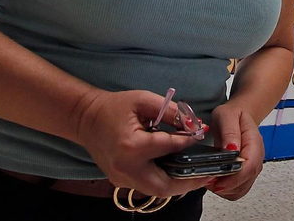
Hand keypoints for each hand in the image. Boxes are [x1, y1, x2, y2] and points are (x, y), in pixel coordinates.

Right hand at [72, 90, 208, 197]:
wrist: (86, 118)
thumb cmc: (114, 107)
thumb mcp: (144, 101)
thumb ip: (171, 112)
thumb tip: (194, 124)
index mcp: (132, 147)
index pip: (170, 149)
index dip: (189, 141)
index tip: (202, 134)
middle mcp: (127, 169)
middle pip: (165, 186)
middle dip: (189, 182)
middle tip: (207, 173)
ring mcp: (122, 179)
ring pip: (157, 191)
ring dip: (178, 185)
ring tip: (196, 174)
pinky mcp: (121, 181)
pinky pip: (147, 186)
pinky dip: (164, 181)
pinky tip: (176, 170)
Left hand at [207, 103, 264, 200]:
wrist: (237, 116)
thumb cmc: (231, 115)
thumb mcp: (226, 116)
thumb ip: (230, 132)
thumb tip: (231, 149)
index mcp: (254, 143)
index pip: (250, 166)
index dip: (234, 177)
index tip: (216, 180)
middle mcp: (256, 158)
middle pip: (246, 180)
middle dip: (226, 185)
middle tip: (207, 180)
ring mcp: (252, 168)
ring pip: (241, 189)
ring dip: (225, 190)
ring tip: (209, 180)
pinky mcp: (245, 174)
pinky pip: (237, 190)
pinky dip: (226, 190)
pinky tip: (215, 181)